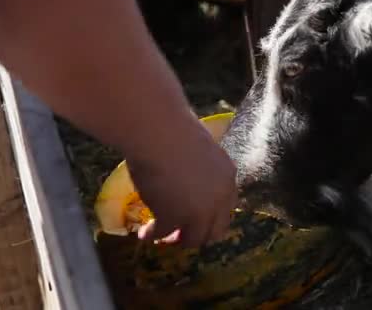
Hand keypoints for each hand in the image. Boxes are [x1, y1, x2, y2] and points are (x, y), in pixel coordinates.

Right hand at [126, 115, 238, 247]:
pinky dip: (152, 235)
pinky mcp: (175, 218)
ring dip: (177, 240)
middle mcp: (219, 199)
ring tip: (162, 238)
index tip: (198, 219)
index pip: (227, 208)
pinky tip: (144, 234)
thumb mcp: (198, 151)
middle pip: (215, 230)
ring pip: (193, 239)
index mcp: (227, 178)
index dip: (212, 217)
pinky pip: (163, 233)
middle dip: (199, 235)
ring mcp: (199, 212)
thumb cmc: (174, 131)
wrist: (159, 133)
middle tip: (181, 235)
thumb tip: (188, 179)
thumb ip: (201, 170)